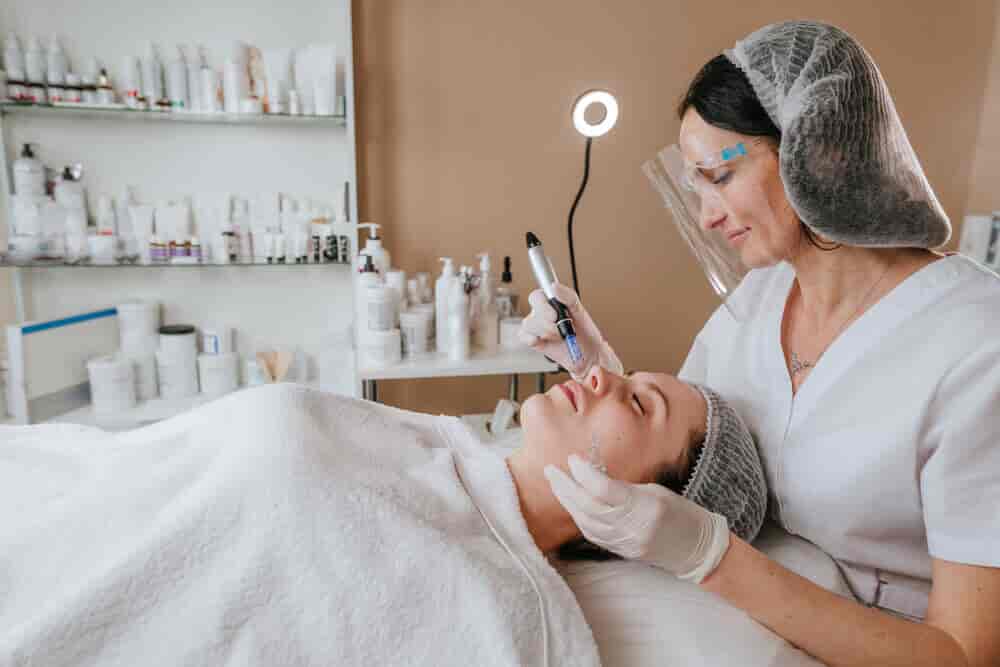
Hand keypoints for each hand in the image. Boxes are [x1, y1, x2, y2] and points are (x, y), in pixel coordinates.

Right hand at [518, 283, 623, 375]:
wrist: (588, 353)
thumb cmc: (584, 330)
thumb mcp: (579, 310)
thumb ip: (567, 295)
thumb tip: (554, 286)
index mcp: (550, 302)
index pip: (536, 296)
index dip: (543, 305)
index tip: (555, 315)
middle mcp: (541, 313)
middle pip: (532, 311)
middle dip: (548, 321)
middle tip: (561, 327)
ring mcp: (536, 327)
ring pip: (529, 324)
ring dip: (546, 331)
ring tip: (559, 335)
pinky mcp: (534, 341)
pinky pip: (523, 336)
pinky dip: (531, 338)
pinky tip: (542, 340)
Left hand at [545, 455, 730, 582]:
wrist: (698, 549)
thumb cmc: (682, 513)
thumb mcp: (656, 490)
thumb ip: (624, 486)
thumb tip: (593, 476)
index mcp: (645, 506)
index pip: (604, 489)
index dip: (583, 473)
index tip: (572, 459)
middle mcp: (633, 527)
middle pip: (588, 506)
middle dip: (565, 487)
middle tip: (550, 470)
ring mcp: (626, 543)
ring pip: (585, 522)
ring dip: (567, 502)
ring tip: (556, 484)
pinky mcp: (622, 552)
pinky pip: (592, 534)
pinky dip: (578, 517)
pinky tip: (571, 504)